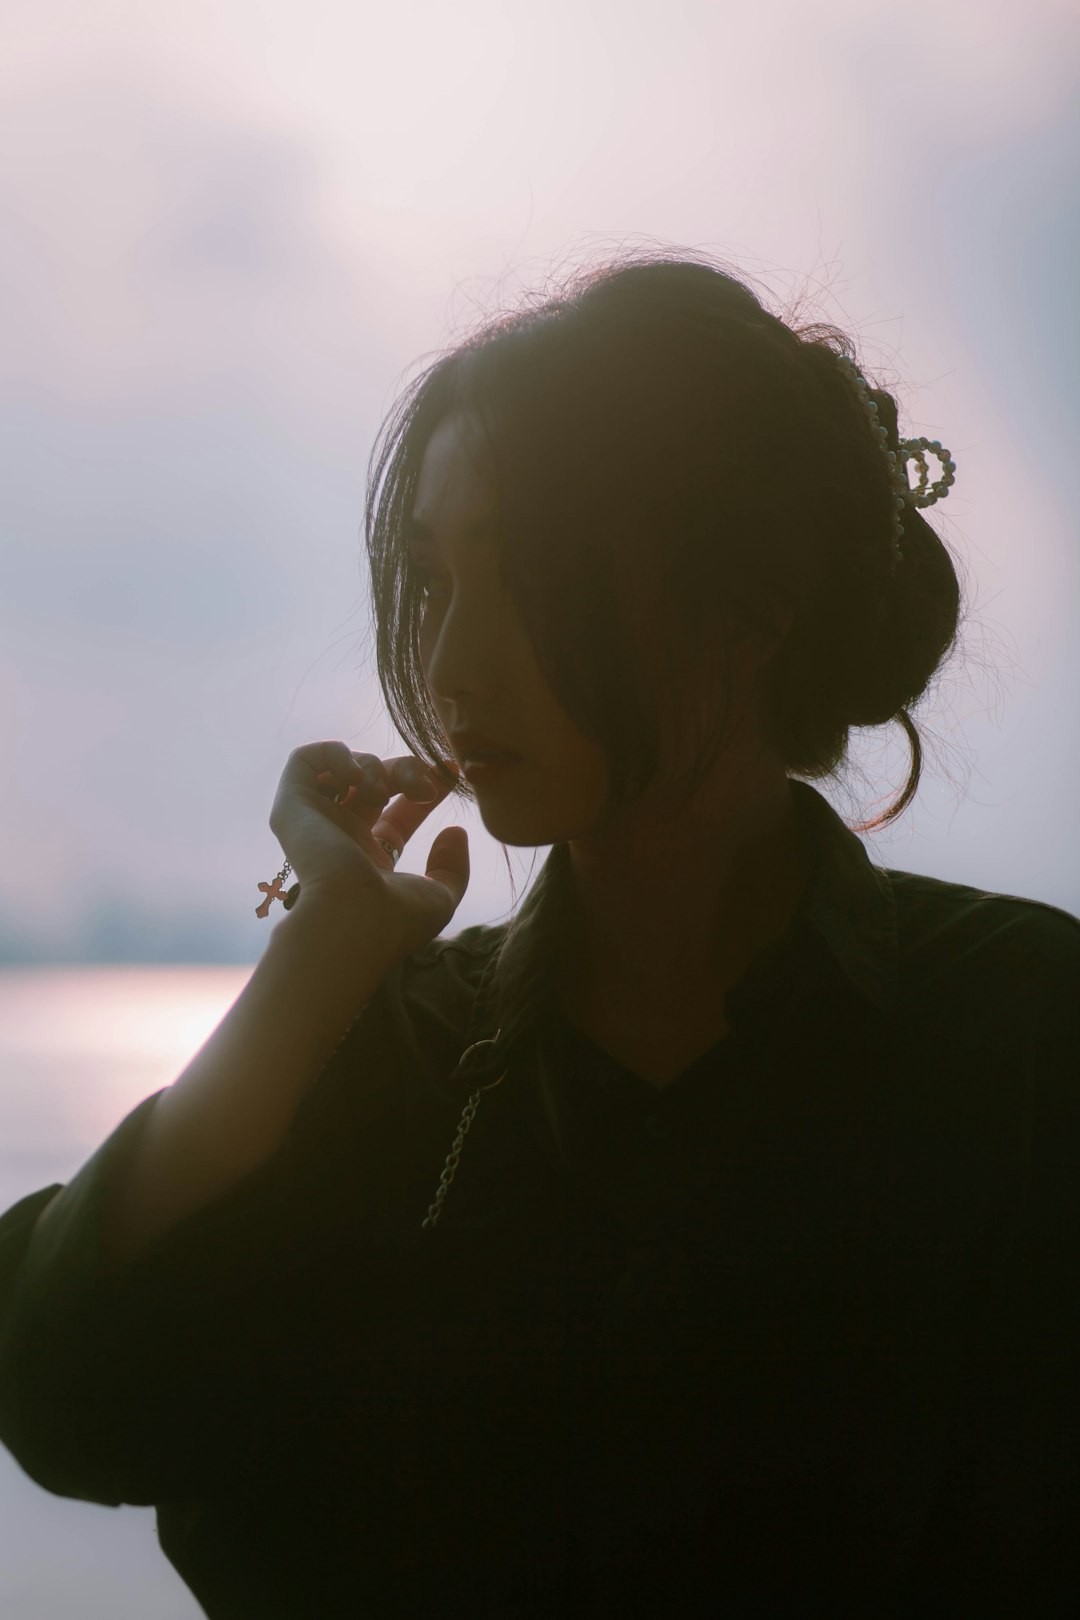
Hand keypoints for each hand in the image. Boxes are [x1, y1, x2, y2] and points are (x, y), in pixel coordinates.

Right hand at [268, 741, 468, 959]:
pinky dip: (335, 753)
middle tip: (424, 787)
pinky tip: (355, 775)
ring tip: (382, 791)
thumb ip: (451, 867)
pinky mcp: (292, 807)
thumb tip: (454, 831)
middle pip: (375, 784)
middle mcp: (339, 838)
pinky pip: (304, 760)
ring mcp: (314, 822)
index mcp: (368, 860)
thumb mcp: (439, 897)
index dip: (422, 786)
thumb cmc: (394, 920)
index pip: (396, 811)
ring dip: (375, 765)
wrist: (350, 921)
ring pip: (344, 769)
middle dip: (406, 771)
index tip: (449, 772)